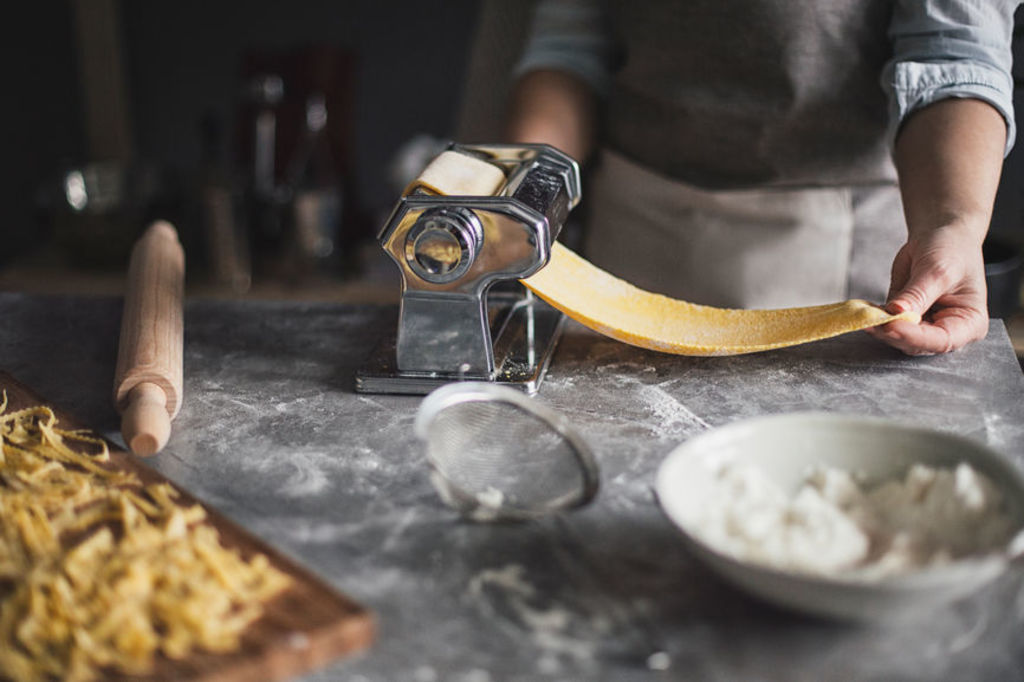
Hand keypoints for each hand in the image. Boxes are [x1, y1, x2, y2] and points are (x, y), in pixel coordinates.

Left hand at [867, 223, 987, 354]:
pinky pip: (886, 325)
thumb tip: (897, 312)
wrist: (941, 236)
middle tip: (869, 321)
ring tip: (863, 315)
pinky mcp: (903, 319)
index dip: (914, 336)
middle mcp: (947, 330)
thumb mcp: (938, 270)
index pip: (941, 341)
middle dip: (891, 333)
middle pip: (916, 343)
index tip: (891, 326)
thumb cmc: (952, 251)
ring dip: (878, 328)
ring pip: (898, 338)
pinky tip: (862, 310)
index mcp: (969, 324)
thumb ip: (918, 294)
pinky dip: (873, 319)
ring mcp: (923, 326)